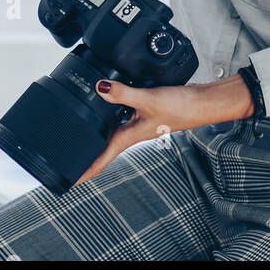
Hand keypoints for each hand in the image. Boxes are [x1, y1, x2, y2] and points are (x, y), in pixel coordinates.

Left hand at [72, 77, 253, 187]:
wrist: (202, 103)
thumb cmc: (181, 108)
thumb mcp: (148, 100)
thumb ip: (123, 94)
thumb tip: (99, 87)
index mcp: (129, 137)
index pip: (102, 159)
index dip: (84, 172)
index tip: (67, 182)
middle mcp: (132, 133)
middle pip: (103, 148)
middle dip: (86, 156)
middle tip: (66, 162)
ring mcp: (138, 124)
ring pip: (111, 133)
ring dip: (97, 137)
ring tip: (79, 139)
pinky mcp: (144, 113)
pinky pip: (121, 119)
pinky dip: (110, 116)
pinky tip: (107, 106)